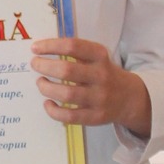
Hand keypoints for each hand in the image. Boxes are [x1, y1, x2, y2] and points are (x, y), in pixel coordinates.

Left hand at [31, 38, 149, 135]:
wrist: (129, 98)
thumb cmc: (103, 73)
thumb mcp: (96, 58)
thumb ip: (75, 53)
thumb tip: (40, 50)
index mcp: (100, 56)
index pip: (72, 46)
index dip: (50, 46)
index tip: (35, 48)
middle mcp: (101, 76)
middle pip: (67, 71)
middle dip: (44, 66)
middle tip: (35, 64)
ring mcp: (99, 98)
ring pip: (66, 94)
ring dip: (46, 88)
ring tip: (40, 82)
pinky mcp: (95, 117)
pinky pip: (69, 116)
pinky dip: (53, 111)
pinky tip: (48, 103)